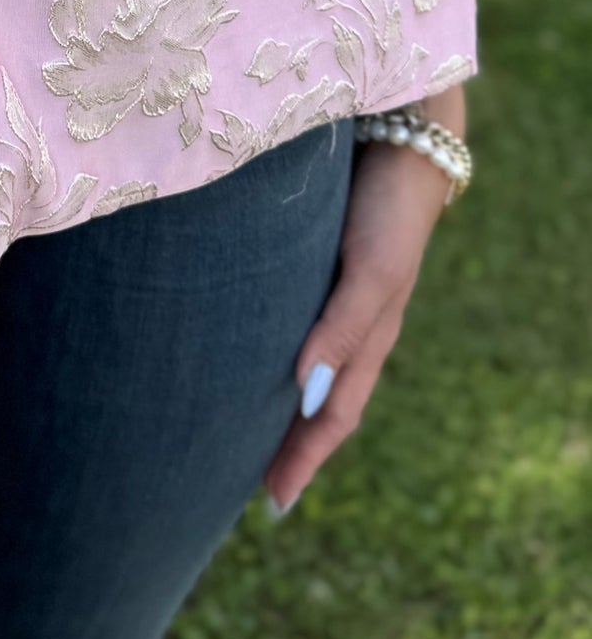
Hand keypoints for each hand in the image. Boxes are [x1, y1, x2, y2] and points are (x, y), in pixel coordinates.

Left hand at [264, 87, 466, 514]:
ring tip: (238, 433)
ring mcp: (337, 292)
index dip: (304, 458)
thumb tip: (305, 394)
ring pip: (306, 365)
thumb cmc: (387, 207)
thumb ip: (340, 330)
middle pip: (319, 399)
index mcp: (367, 335)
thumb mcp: (371, 273)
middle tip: (250, 487)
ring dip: (279, 404)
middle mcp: (351, 322)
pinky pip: (294, 323)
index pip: (332, 414)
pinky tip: (246, 353)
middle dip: (289, 444)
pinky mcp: (315, 260)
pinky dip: (275, 354)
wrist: (401, 133)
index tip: (271, 505)